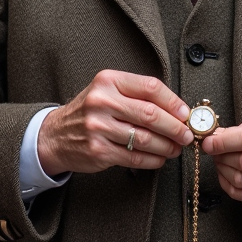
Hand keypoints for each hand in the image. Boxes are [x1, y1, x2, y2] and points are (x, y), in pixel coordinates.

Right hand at [38, 70, 193, 176]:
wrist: (54, 136)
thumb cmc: (89, 112)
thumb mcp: (107, 91)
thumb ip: (136, 94)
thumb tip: (176, 109)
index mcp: (108, 81)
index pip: (150, 87)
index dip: (173, 102)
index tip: (186, 113)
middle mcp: (102, 102)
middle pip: (151, 114)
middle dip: (175, 127)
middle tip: (187, 134)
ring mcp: (99, 127)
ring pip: (145, 138)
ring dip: (167, 146)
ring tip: (176, 148)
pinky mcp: (98, 150)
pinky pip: (134, 157)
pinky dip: (153, 160)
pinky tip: (160, 158)